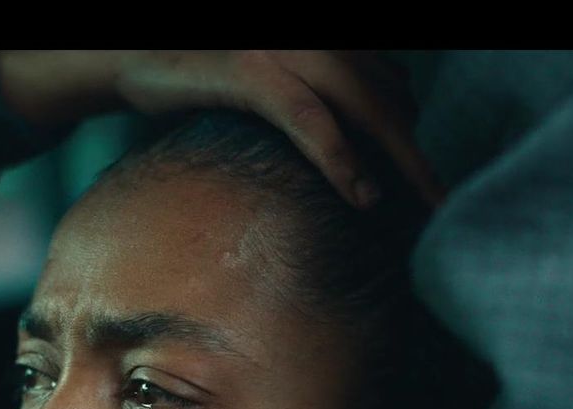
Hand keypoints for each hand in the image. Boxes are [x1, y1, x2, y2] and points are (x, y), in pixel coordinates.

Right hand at [0, 50, 443, 208]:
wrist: (126, 50)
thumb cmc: (195, 74)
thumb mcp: (265, 83)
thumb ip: (310, 101)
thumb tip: (354, 148)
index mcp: (325, 43)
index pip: (388, 88)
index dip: (408, 139)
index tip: (425, 187)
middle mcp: (316, 38)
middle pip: (389, 98)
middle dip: (421, 155)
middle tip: (447, 206)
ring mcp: (283, 49)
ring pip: (364, 105)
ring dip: (402, 161)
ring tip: (428, 207)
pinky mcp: (251, 71)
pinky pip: (309, 118)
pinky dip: (341, 157)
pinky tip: (364, 195)